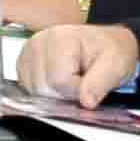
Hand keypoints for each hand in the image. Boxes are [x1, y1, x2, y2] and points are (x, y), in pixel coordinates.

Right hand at [21, 22, 139, 106]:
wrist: (105, 44)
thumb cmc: (110, 50)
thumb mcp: (116, 64)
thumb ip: (101, 83)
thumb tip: (86, 102)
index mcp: (59, 38)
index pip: (59, 81)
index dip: (78, 90)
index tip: (90, 82)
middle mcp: (37, 43)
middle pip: (43, 88)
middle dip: (65, 93)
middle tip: (82, 81)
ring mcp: (27, 54)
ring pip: (34, 92)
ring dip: (55, 93)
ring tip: (71, 79)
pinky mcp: (23, 65)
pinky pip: (28, 90)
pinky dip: (45, 91)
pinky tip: (58, 80)